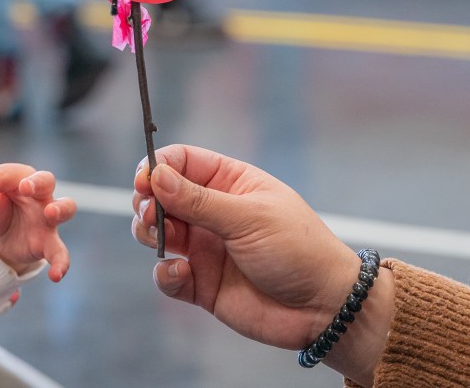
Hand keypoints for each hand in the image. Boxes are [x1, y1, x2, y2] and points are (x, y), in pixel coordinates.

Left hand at [0, 164, 74, 281]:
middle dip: (38, 182)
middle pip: (46, 180)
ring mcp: (48, 218)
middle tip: (26, 187)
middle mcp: (39, 195)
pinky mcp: (49, 242)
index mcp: (19, 179)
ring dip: (60, 209)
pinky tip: (56, 275)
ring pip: (66, 207)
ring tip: (51, 213)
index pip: (7, 175)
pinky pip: (60, 251)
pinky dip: (61, 262)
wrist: (5, 238)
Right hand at [132, 145, 389, 382]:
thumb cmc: (298, 250)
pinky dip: (165, 274)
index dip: (158, 167)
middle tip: (150, 213)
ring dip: (149, 232)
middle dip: (147, 201)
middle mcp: (212, 213)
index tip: (144, 181)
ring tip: (162, 238)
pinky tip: (181, 273)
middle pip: (161, 196)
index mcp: (229, 183)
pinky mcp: (201, 284)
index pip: (182, 162)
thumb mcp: (249, 217)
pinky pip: (167, 275)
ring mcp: (205, 248)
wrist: (325, 308)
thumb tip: (156, 176)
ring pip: (157, 232)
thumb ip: (199, 200)